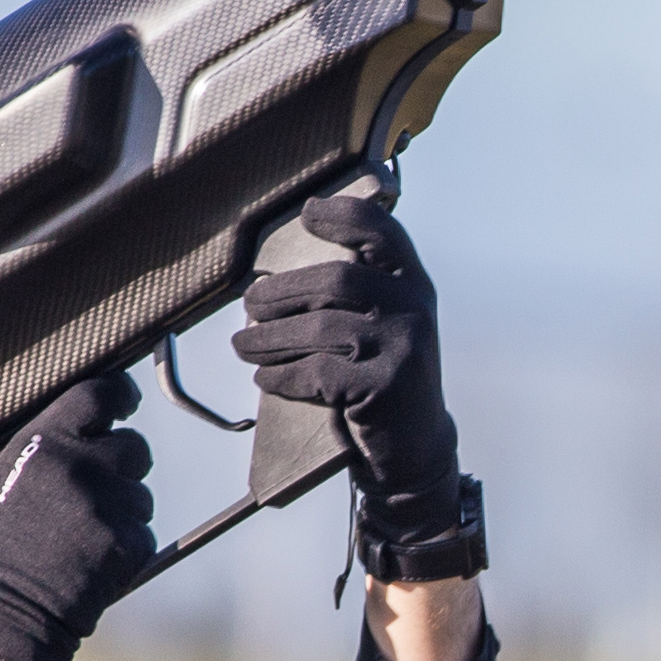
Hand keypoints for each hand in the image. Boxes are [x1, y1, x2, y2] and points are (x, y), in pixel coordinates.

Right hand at [0, 372, 155, 660]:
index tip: (126, 402)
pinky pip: (143, 533)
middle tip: (101, 492)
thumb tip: (73, 429)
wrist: (5, 616)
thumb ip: (39, 452)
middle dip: (124, 465)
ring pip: (141, 493)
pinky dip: (126, 547)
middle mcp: (80, 465)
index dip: (119, 395)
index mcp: (43, 443)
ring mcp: (108, 504)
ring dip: (123, 512)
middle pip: (133, 445)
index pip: (99, 394)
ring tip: (83, 539)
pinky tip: (92, 562)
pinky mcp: (128, 541)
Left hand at [229, 183, 461, 539]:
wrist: (417, 447)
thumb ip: (358, 293)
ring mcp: (403, 348)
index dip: (344, 216)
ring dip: (269, 338)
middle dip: (282, 291)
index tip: (308, 213)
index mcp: (413, 285)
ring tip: (243, 345)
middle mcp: (414, 309)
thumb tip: (278, 278)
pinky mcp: (384, 388)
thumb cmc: (384, 377)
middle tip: (250, 305)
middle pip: (336, 280)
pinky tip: (265, 378)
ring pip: (319, 329)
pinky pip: (317, 373)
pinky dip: (282, 376)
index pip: (383, 233)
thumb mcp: (387, 326)